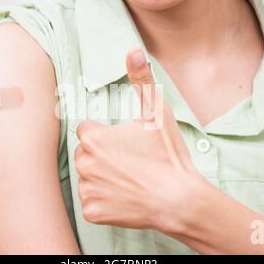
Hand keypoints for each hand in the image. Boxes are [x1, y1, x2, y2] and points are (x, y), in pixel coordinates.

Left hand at [74, 49, 209, 233]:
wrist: (179, 200)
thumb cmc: (168, 155)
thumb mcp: (157, 113)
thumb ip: (141, 80)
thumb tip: (133, 51)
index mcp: (93, 137)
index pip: (87, 130)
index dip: (106, 135)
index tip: (125, 143)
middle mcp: (84, 162)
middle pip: (86, 153)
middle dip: (102, 155)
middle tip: (130, 163)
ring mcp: (87, 189)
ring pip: (88, 177)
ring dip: (102, 178)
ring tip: (130, 180)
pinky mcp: (91, 212)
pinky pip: (92, 202)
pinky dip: (104, 201)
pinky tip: (125, 198)